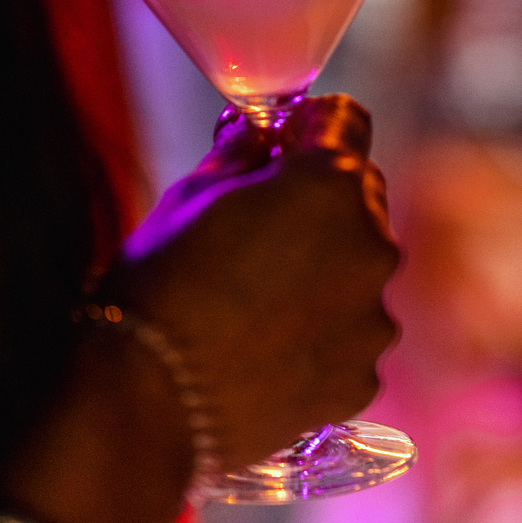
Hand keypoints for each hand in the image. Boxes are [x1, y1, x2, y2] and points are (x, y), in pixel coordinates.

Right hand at [117, 95, 399, 466]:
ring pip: (358, 274)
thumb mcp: (191, 194)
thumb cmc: (162, 282)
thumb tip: (259, 141)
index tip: (283, 148)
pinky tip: (267, 353)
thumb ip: (242, 158)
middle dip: (322, 205)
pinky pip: (350, 341)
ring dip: (326, 276)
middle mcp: (372, 244)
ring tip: (259, 305)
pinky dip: (321, 340)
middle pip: (361, 199)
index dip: (311, 129)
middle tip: (262, 232)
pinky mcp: (361, 378)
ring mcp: (372, 317)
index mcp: (331, 182)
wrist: (148, 400)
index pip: (348, 122)